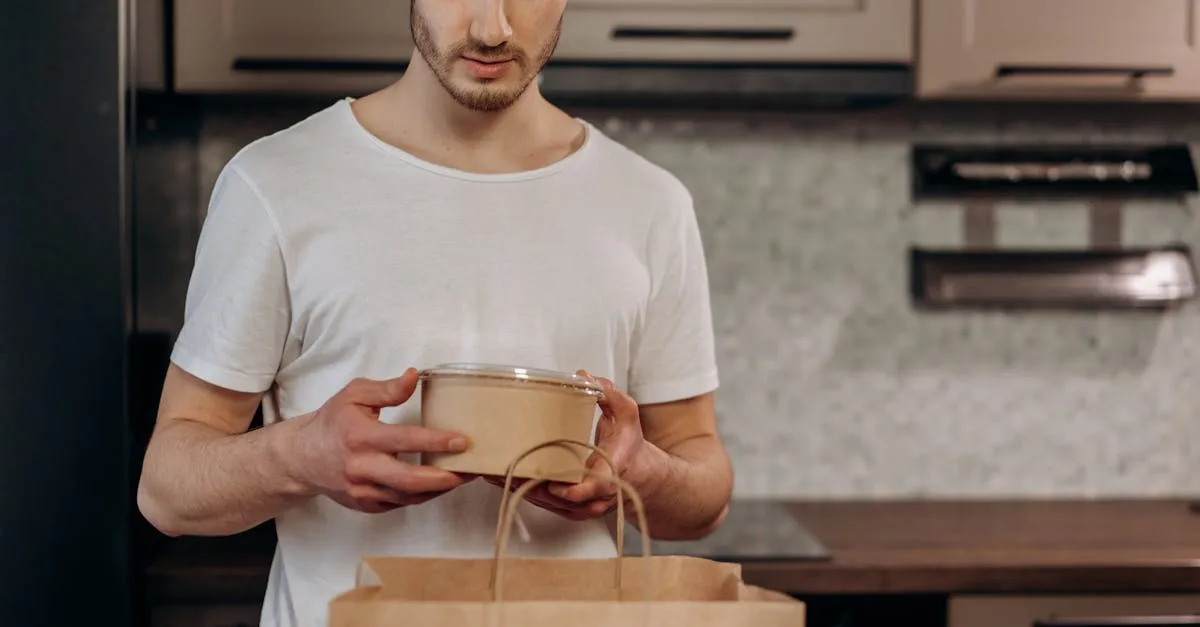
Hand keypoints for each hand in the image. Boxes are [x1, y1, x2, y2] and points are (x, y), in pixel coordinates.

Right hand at [287, 368, 473, 513]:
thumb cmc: (332, 422)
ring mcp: (362, 490)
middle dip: (444, 478)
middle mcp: (361, 467)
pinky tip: (438, 485)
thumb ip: (387, 389)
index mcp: (361, 437)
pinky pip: (400, 504)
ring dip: (438, 490)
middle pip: (409, 480)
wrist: (302, 458)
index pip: (405, 440)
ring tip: (462, 477)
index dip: (436, 442)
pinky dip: (421, 496)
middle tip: (469, 470)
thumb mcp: (355, 395)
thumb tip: (414, 377)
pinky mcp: (365, 505)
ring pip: (408, 497)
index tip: (462, 441)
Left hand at [488, 372, 658, 520]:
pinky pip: (542, 503)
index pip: (592, 488)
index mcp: (610, 474)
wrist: (635, 472)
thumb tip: (583, 376)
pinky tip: (502, 478)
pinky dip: (522, 490)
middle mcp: (594, 497)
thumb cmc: (627, 444)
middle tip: (507, 469)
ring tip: (496, 471)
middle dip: (532, 485)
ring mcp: (579, 507)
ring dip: (521, 488)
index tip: (554, 483)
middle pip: (559, 498)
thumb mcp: (626, 414)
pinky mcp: (567, 509)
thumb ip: (610, 394)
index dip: (572, 490)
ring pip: (546, 503)